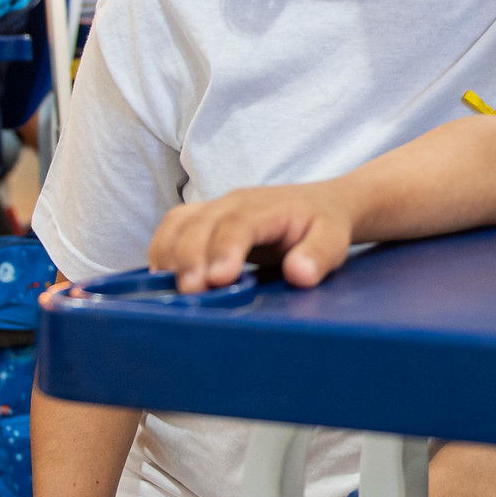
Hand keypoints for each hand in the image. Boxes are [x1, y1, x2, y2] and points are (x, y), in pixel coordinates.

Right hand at [149, 181, 356, 290]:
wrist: (319, 205)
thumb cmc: (323, 225)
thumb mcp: (334, 239)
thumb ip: (319, 254)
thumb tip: (300, 274)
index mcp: (266, 207)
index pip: (238, 224)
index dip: (224, 249)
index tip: (219, 279)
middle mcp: (234, 203)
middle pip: (199, 224)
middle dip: (190, 259)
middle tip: (190, 293)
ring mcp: (215, 210)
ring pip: (178, 224)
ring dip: (169, 256)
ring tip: (171, 290)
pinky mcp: (203, 221)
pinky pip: (172, 229)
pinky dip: (162, 253)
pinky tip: (164, 281)